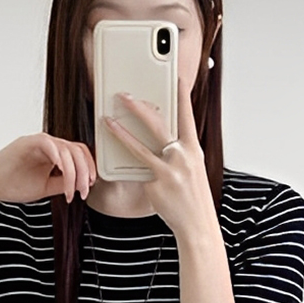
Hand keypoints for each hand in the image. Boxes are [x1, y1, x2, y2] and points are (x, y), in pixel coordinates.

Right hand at [0, 133, 96, 203]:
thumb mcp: (45, 187)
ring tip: (71, 192)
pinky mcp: (27, 142)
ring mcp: (38, 142)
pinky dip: (60, 158)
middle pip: (78, 150)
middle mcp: (48, 145)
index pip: (79, 154)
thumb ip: (63, 183)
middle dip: (85, 172)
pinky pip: (50, 144)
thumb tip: (83, 184)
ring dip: (74, 172)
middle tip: (83, 192)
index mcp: (53, 153)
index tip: (89, 187)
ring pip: (67, 149)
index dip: (89, 169)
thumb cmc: (11, 185)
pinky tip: (62, 174)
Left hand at [102, 80, 217, 237]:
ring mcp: (169, 171)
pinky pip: (137, 170)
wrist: (197, 224)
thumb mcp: (192, 169)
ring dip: (121, 131)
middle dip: (139, 108)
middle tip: (125, 96)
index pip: (187, 116)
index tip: (175, 78)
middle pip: (158, 125)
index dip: (181, 96)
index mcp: (194, 150)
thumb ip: (179, 152)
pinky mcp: (155, 185)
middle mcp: (183, 157)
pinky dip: (127, 164)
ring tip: (106, 120)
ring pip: (140, 146)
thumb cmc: (193, 197)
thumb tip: (163, 137)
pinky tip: (115, 153)